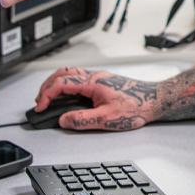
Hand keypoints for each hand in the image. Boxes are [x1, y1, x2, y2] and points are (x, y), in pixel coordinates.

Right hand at [34, 67, 160, 130]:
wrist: (155, 100)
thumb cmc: (137, 106)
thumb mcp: (107, 119)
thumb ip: (82, 120)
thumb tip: (63, 120)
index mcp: (93, 83)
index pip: (61, 83)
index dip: (46, 95)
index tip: (40, 107)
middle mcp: (94, 77)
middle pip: (62, 74)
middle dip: (46, 87)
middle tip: (40, 102)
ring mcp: (99, 78)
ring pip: (70, 74)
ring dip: (56, 85)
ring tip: (49, 100)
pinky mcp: (103, 82)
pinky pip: (78, 79)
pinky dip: (66, 86)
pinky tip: (67, 97)